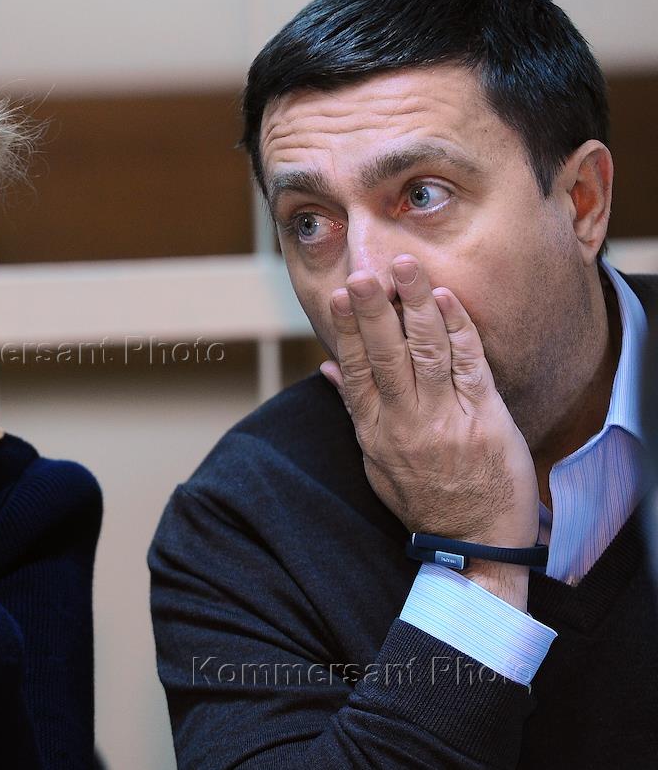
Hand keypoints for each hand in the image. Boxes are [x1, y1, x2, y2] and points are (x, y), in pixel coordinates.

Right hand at [319, 256, 538, 602]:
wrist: (474, 543)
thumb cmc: (424, 499)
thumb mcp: (376, 459)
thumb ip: (354, 409)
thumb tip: (326, 367)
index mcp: (375, 431)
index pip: (356, 370)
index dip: (347, 330)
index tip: (338, 295)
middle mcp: (406, 422)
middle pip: (386, 356)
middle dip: (374, 310)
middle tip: (364, 273)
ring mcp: (446, 419)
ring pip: (426, 352)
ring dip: (416, 305)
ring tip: (406, 268)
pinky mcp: (485, 418)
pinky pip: (469, 365)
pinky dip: (457, 329)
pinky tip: (446, 300)